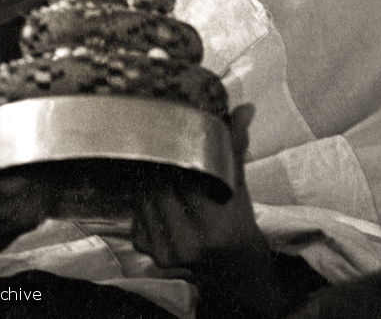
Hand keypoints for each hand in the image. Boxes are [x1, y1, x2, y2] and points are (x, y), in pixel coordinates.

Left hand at [130, 103, 265, 269]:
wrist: (233, 270)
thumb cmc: (238, 223)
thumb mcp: (240, 187)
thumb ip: (236, 148)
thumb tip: (244, 109)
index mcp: (215, 226)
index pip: (187, 177)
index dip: (177, 152)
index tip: (172, 129)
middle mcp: (187, 243)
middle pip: (160, 185)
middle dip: (160, 161)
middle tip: (158, 136)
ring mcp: (165, 251)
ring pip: (144, 196)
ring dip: (147, 176)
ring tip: (154, 156)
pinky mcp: (149, 252)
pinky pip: (136, 213)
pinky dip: (142, 196)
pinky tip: (151, 185)